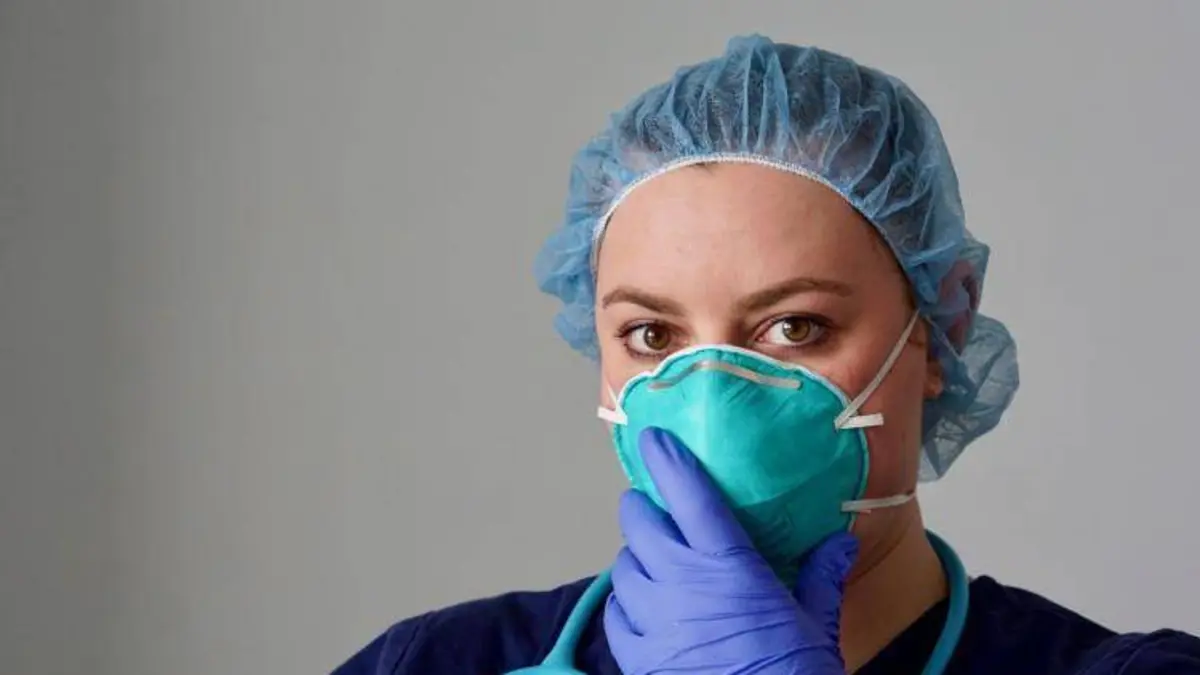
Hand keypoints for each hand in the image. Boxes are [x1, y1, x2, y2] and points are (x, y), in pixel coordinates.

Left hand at [604, 427, 858, 674]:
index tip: (654, 441)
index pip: (685, 491)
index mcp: (726, 562)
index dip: (665, 459)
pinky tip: (646, 611)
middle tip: (657, 511)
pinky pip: (616, 615)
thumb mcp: (815, 623)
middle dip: (644, 509)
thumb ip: (820, 576)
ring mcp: (651, 620)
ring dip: (637, 560)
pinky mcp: (634, 656)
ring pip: (623, 567)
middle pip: (638, 521)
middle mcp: (679, 581)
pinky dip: (627, 607)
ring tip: (657, 567)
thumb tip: (840, 543)